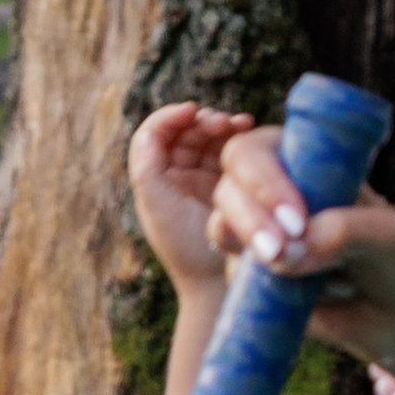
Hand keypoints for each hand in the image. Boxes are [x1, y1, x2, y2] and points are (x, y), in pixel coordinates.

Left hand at [129, 103, 255, 298]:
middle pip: (186, 132)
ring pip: (210, 137)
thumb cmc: (184, 247)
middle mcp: (176, 176)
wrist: (220, 283)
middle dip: (203, 120)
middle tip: (225, 122)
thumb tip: (153, 128)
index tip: (192, 111)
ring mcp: (205, 179)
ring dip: (223, 124)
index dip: (171, 117)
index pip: (156, 135)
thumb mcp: (157, 204)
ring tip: (241, 124)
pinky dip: (237, 137)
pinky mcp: (231, 184)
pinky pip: (232, 151)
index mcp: (154, 180)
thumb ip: (146, 164)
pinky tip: (248, 130)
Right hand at [210, 130, 394, 383]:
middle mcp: (276, 194)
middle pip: (228, 189)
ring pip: (223, 233)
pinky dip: (271, 292)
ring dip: (253, 254)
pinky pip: (240, 283)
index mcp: (306, 162)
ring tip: (304, 276)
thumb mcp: (393, 239)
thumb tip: (283, 255)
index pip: (256, 152)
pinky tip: (319, 301)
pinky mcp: (260, 282)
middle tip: (278, 253)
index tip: (295, 221)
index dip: (263, 181)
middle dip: (248, 220)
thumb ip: (343, 234)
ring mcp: (263, 237)